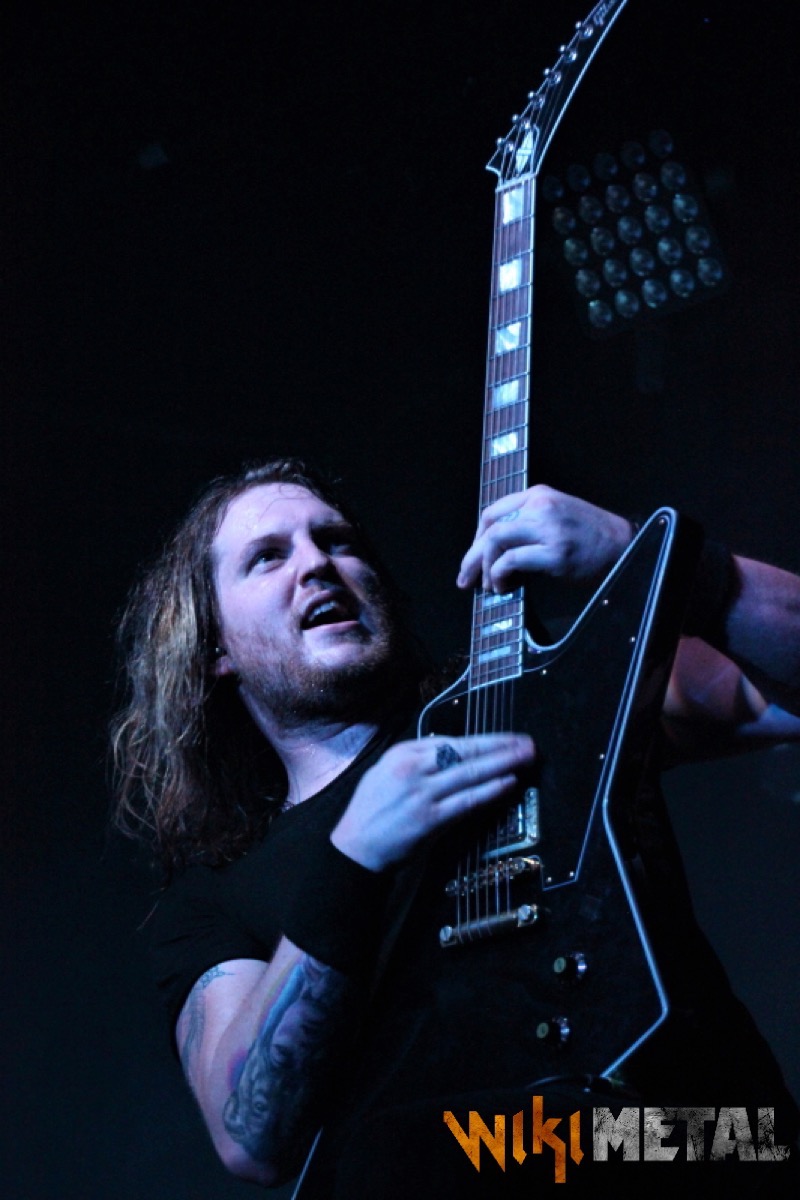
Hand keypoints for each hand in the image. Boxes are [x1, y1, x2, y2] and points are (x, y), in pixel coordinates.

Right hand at [330, 734, 535, 871]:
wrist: (355, 846)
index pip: (453, 741)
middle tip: (527, 743)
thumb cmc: (372, 809)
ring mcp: (422, 794)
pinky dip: (489, 791)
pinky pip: (466, 801)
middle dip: (500, 747)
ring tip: (525, 759)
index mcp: (402, 753)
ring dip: (502, 765)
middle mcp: (413, 769)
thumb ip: (418, 760)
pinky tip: (507, 784)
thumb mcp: (386, 770)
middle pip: (466, 752)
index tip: (507, 738)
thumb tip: (453, 752)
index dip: (485, 739)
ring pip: (470, 773)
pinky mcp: (430, 819)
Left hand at [457, 484, 632, 593]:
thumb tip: (493, 550)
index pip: (492, 512)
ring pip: (496, 541)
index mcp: (539, 495)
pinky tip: (503, 586)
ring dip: (484, 567)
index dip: (476, 538)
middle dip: (472, 556)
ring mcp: (548, 529)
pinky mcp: (554, 553)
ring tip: (488, 585)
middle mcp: (541, 506)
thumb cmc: (590, 536)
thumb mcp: (557, 515)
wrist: (624, 546)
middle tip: (465, 578)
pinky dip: (500, 575)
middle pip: (490, 526)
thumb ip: (528, 522)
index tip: (474, 557)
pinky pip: (511, 561)